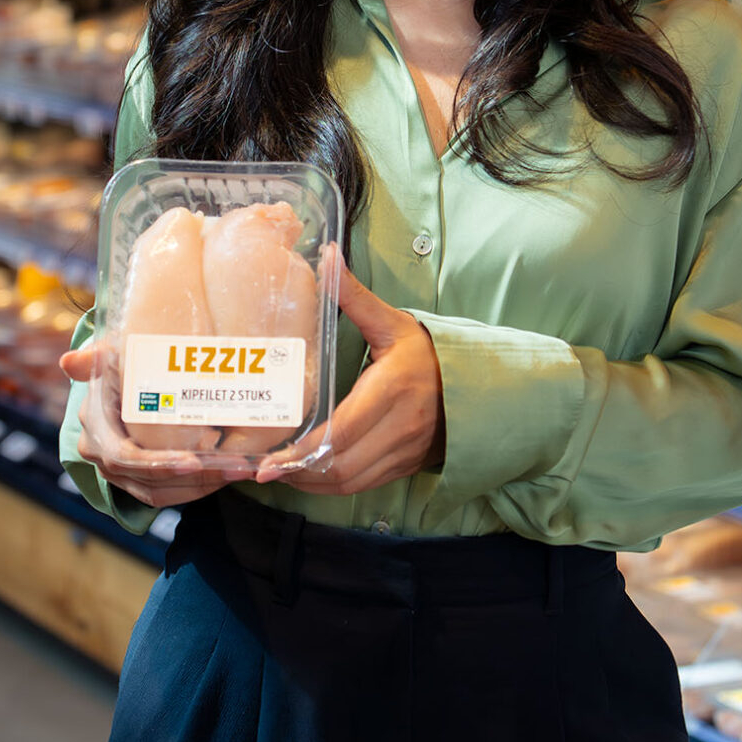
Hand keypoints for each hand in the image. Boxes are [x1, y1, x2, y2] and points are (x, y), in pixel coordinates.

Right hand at [60, 346, 233, 507]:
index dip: (158, 464)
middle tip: (235, 467)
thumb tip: (69, 361)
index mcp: (95, 431)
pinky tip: (226, 475)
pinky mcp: (135, 480)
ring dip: (204, 486)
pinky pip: (166, 494)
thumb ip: (95, 357)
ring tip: (240, 471)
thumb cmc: (118, 364)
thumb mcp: (110, 355)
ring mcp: (118, 473)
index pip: (126, 457)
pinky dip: (196, 488)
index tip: (194, 462)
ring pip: (162, 493)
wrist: (116, 382)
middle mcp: (101, 458)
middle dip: (196, 478)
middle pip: (151, 481)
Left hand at [258, 247, 443, 495]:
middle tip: (264, 469)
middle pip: (341, 465)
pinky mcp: (405, 465)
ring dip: (312, 483)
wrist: (478, 383)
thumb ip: (353, 296)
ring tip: (281, 474)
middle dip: (298, 473)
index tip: (270, 460)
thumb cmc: (428, 352)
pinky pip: (363, 485)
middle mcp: (400, 426)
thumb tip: (326, 256)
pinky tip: (309, 476)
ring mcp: (404, 450)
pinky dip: (332, 486)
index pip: (341, 431)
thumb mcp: (391, 323)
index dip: (303, 451)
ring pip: (350, 481)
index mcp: (392, 389)